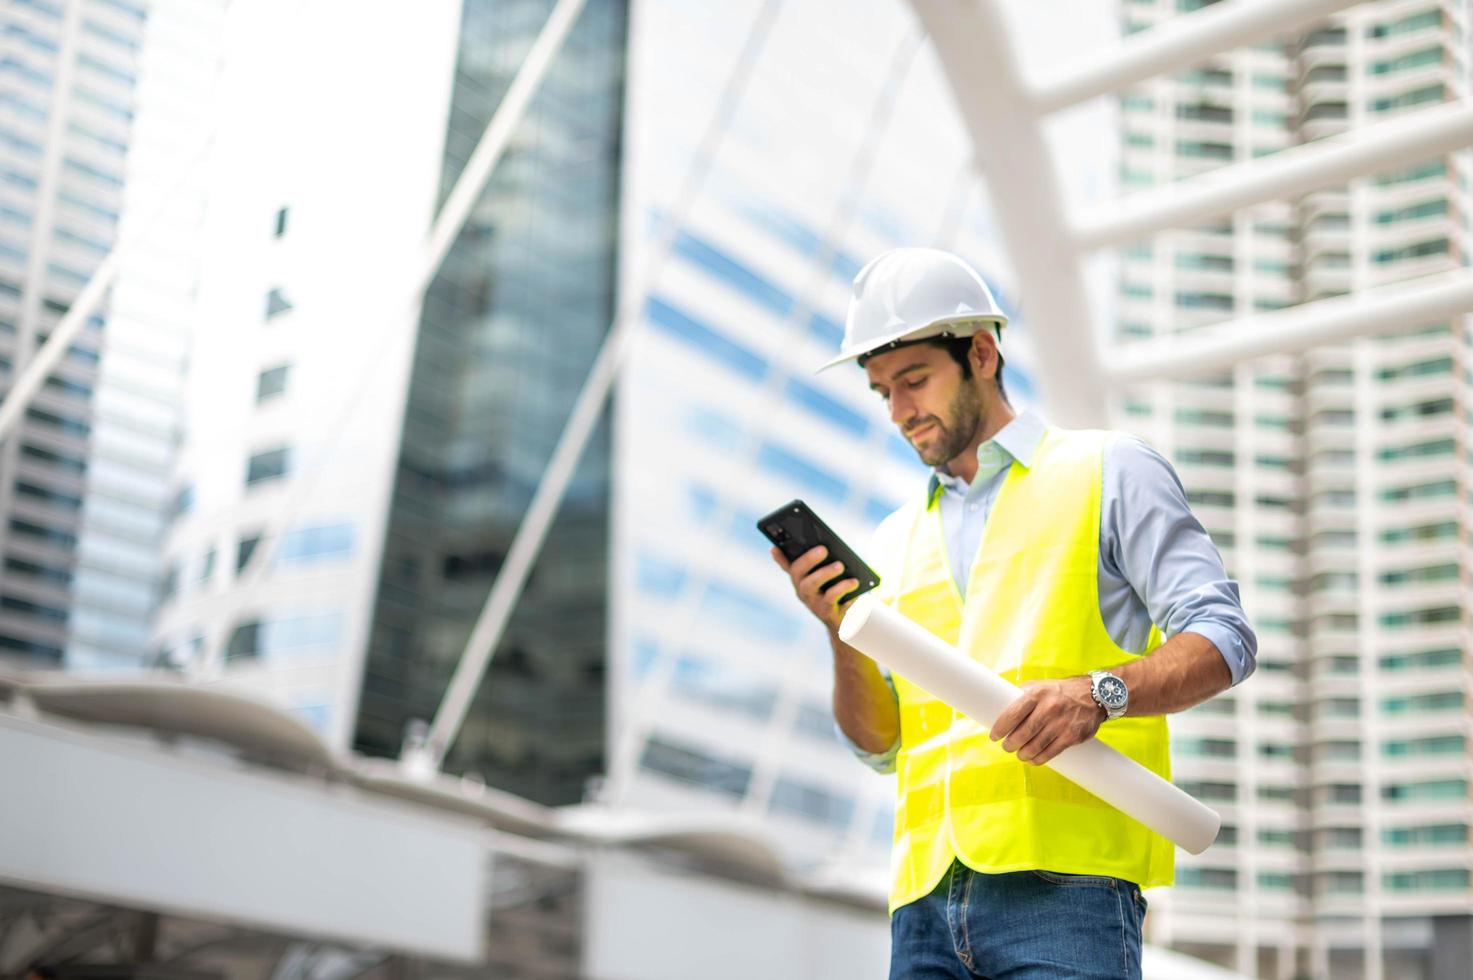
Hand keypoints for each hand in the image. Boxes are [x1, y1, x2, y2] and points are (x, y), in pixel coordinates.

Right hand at [771, 545, 858, 633]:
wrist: (845, 620)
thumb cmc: (837, 592)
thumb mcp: (830, 577)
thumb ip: (823, 564)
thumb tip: (823, 546)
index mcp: (801, 578)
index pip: (787, 565)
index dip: (779, 557)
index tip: (774, 547)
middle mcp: (802, 589)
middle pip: (797, 572)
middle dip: (808, 559)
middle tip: (823, 549)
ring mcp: (811, 601)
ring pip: (811, 585)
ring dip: (825, 573)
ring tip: (839, 565)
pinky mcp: (824, 611)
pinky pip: (831, 597)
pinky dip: (843, 587)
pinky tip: (854, 582)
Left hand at [989, 677, 1104, 765]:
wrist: (1095, 695)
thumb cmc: (1061, 691)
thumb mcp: (1040, 686)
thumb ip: (1022, 695)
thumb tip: (1000, 705)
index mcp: (1037, 694)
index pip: (1013, 713)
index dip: (1001, 727)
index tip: (994, 736)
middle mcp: (1049, 708)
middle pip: (1023, 733)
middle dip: (1011, 744)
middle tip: (1007, 747)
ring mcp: (1061, 723)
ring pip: (1035, 746)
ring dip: (1023, 754)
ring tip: (1019, 754)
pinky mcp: (1072, 736)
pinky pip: (1050, 753)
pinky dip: (1038, 759)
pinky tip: (1033, 759)